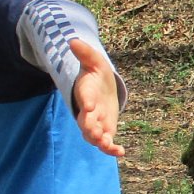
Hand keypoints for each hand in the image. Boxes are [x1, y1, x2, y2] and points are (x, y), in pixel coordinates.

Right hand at [69, 38, 125, 157]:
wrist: (102, 88)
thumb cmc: (96, 74)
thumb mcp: (94, 61)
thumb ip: (85, 53)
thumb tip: (73, 40)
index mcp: (86, 92)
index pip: (84, 96)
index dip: (86, 101)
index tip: (89, 106)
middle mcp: (88, 110)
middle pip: (86, 121)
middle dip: (90, 127)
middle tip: (96, 134)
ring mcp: (96, 122)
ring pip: (93, 135)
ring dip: (100, 141)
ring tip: (108, 145)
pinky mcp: (105, 130)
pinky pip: (106, 142)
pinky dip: (111, 149)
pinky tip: (120, 152)